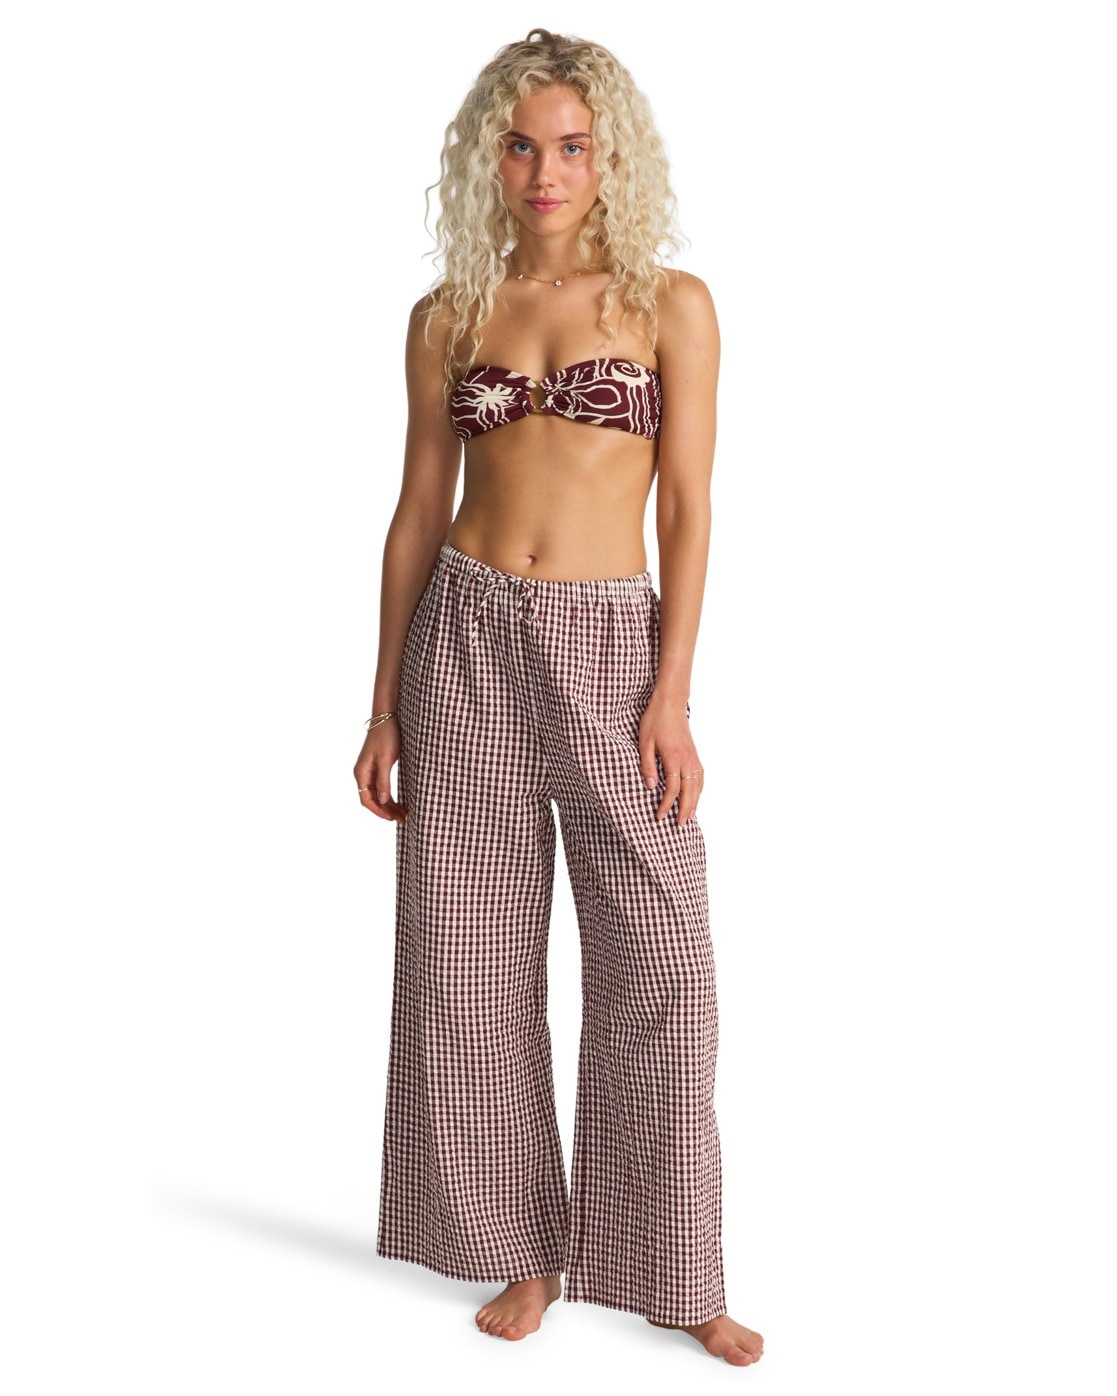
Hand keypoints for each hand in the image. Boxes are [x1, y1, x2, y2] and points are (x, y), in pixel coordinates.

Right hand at [353, 719, 406, 822]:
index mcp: (361, 773)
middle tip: (402, 819)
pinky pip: (381, 786)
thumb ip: (383, 781)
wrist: (388, 717)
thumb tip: (383, 800)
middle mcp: (363, 773)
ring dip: (389, 804)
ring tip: (403, 813)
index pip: (367, 800)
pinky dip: (390, 795)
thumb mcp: (386, 760)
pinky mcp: (377, 766)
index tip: (392, 819)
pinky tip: (399, 801)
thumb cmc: (386, 736)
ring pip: (378, 794)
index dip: (379, 811)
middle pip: (372, 799)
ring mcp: (369, 770)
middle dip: (386, 810)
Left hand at [638, 689, 703, 825]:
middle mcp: (687, 759)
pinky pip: (700, 776)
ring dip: (695, 802)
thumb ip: (647, 765)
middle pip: (689, 791)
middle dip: (685, 809)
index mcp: (674, 758)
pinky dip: (699, 790)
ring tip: (689, 817)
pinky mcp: (695, 754)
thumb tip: (650, 786)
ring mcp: (694, 757)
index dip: (666, 804)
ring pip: (698, 785)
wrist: (670, 703)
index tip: (659, 816)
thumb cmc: (655, 720)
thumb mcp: (644, 742)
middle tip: (679, 825)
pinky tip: (695, 796)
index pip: (672, 788)